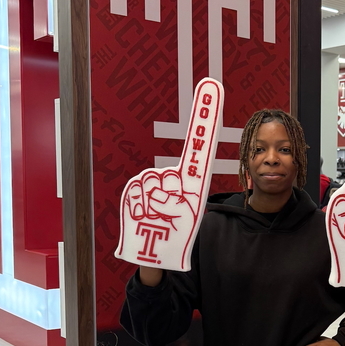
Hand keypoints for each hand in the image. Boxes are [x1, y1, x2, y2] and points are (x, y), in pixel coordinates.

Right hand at [115, 79, 222, 271]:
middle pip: (174, 176)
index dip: (205, 120)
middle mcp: (172, 177)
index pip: (200, 145)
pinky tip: (144, 217)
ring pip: (156, 184)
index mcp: (191, 181)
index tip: (211, 90)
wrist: (154, 255)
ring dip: (160, 206)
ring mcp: (151, 183)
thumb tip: (180, 196)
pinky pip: (138, 193)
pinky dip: (142, 209)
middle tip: (174, 215)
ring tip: (159, 218)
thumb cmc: (177, 237)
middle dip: (175, 201)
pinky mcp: (134, 191)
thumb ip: (187, 202)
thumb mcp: (191, 218)